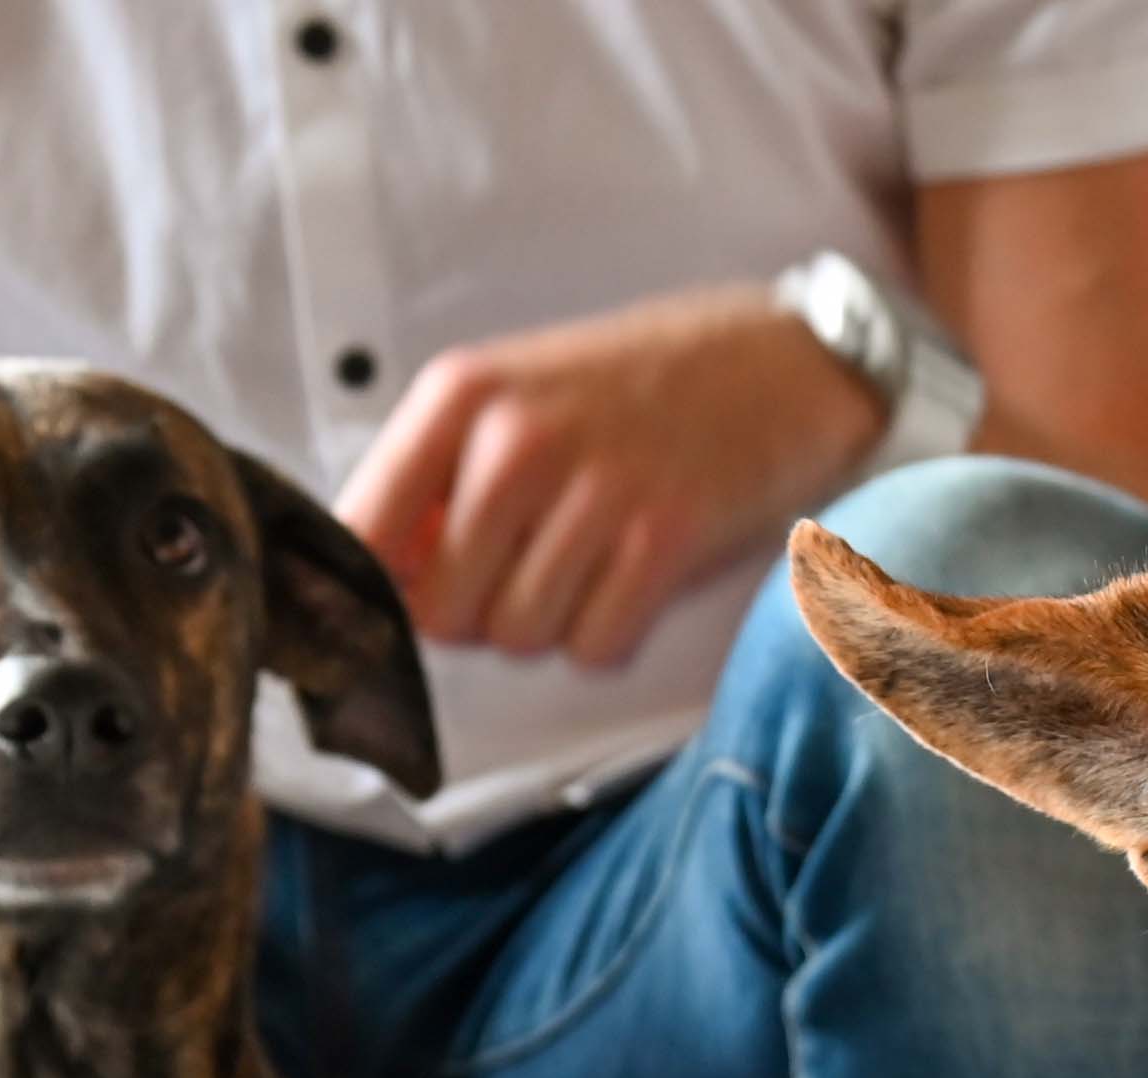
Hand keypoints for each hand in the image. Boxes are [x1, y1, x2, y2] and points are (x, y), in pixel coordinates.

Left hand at [334, 283, 884, 674]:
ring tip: (592, 566)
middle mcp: (515, 438)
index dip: (385, 587)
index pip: (363, 533)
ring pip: (518, 635)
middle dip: (482, 615)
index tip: (419, 591)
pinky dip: (611, 635)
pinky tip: (633, 583)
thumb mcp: (519, 396)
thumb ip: (442, 476)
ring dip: (553, 626)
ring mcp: (591, 488)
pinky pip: (594, 646)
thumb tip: (389, 578)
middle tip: (532, 573)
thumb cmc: (646, 386)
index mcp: (461, 396)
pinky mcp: (662, 536)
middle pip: (442, 609)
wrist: (784, 361)